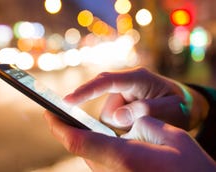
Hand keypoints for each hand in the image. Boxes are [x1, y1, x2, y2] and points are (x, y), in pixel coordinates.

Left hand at [44, 111, 215, 171]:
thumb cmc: (189, 165)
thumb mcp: (170, 135)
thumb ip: (142, 122)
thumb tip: (124, 119)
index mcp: (124, 157)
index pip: (79, 140)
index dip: (59, 126)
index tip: (48, 112)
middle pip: (79, 148)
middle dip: (65, 130)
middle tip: (57, 113)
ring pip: (87, 156)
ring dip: (77, 138)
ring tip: (69, 122)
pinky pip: (97, 162)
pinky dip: (89, 147)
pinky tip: (92, 138)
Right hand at [64, 67, 208, 129]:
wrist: (183, 104)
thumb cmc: (178, 104)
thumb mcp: (171, 109)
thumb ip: (147, 110)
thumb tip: (117, 118)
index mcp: (137, 78)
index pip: (106, 81)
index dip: (86, 91)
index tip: (67, 101)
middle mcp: (124, 83)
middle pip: (103, 102)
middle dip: (114, 118)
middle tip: (134, 127)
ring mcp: (120, 94)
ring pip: (107, 116)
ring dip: (121, 126)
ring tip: (144, 125)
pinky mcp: (118, 104)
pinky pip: (111, 121)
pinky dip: (121, 128)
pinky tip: (137, 126)